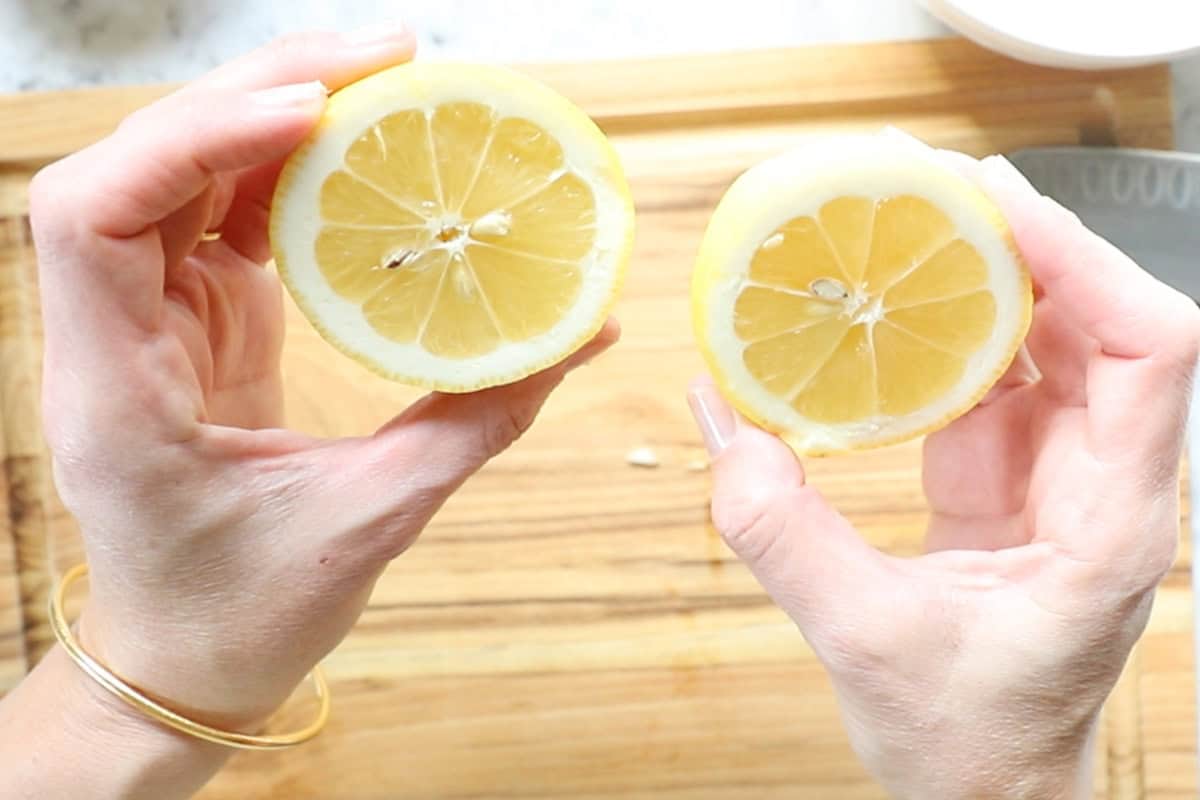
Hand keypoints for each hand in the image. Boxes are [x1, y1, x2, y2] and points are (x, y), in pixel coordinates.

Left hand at [28, 24, 616, 732]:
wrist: (183, 658)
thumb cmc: (245, 610)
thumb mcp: (372, 521)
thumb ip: (479, 422)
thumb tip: (582, 336)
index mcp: (117, 392)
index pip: (97, 218)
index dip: (193, 140)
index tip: (309, 113)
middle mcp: (110, 335)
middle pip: (146, 162)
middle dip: (257, 90)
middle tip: (385, 54)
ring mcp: (149, 316)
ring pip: (185, 170)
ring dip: (274, 112)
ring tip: (380, 80)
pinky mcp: (193, 314)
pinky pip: (227, 209)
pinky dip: (287, 166)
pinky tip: (356, 149)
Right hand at [688, 155, 1198, 798]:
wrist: (989, 793)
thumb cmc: (970, 745)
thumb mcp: (863, 641)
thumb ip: (782, 535)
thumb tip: (721, 428)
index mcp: (1110, 523)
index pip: (1149, 350)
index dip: (1083, 260)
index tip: (996, 204)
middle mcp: (1104, 483)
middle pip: (1102, 321)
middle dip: (1026, 240)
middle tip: (932, 186)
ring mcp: (1059, 476)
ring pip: (1052, 340)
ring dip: (991, 275)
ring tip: (913, 222)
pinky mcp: (1011, 479)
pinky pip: (996, 378)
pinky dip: (952, 330)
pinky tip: (896, 307)